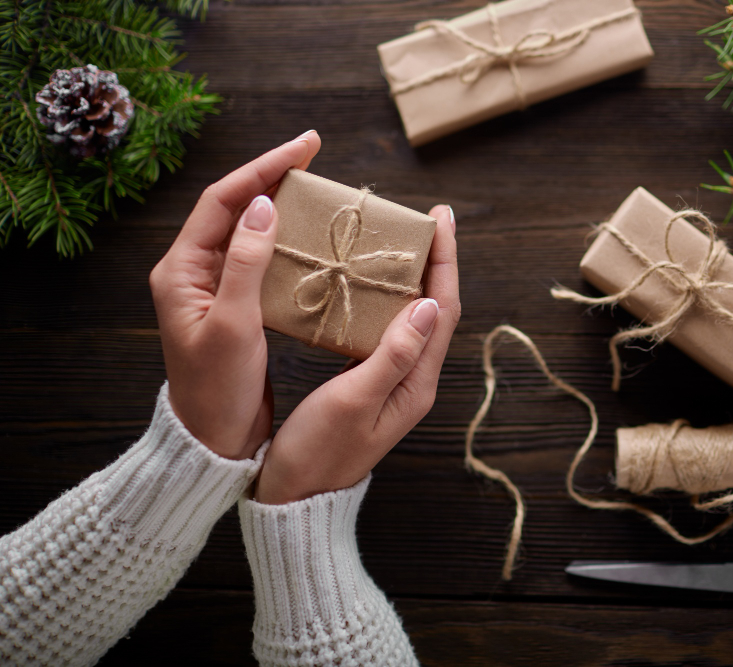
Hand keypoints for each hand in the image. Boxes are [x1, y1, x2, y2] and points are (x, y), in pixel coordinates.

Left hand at [150, 130, 321, 459]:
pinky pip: (261, 260)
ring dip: (283, 207)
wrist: (213, 439)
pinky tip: (313, 240)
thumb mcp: (232, 324)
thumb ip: (245, 263)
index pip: (223, 200)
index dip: (264, 168)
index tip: (306, 147)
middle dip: (274, 176)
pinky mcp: (235, 305)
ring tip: (319, 190)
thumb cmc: (216, 389)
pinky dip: (288, 243)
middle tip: (315, 156)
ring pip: (250, 231)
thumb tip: (265, 205)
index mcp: (181, 269)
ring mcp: (214, 287)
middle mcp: (194, 271)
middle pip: (235, 207)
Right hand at [254, 205, 460, 502]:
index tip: (441, 219)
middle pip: (435, 307)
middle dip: (435, 261)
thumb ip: (393, 354)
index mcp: (416, 382)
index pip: (442, 309)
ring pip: (413, 316)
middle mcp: (414, 379)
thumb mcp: (354, 401)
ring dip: (413, 277)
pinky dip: (386, 299)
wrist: (297, 498)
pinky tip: (369, 284)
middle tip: (425, 219)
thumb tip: (427, 304)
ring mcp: (395, 381)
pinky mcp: (373, 383)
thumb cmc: (319, 453)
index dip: (444, 261)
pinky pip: (389, 330)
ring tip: (400, 240)